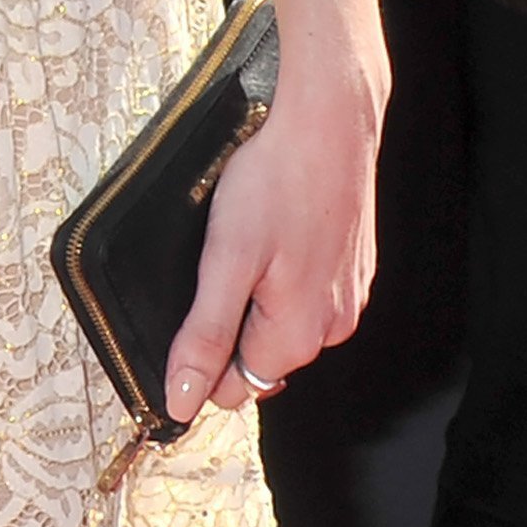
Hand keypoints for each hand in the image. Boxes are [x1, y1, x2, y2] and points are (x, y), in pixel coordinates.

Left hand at [156, 3, 386, 430]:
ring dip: (250, 302)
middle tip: (208, 272)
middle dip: (225, 330)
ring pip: (281, 326)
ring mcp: (347, 297)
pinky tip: (267, 239)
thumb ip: (205, 337)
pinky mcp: (350, 268)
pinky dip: (277, 278)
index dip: (197, 368)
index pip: (234, 390)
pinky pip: (304, 295)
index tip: (176, 327)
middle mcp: (331, 328)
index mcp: (297, 337)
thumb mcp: (224, 263)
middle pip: (259, 360)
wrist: (328, 125)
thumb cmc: (273, 185)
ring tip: (239, 249)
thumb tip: (184, 402)